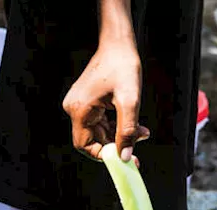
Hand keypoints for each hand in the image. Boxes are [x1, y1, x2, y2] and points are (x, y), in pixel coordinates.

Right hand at [62, 42, 149, 162]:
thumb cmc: (123, 66)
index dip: (105, 155)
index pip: (85, 146)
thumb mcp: (130, 101)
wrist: (117, 43)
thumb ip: (127, 130)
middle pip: (93, 140)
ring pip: (99, 132)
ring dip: (120, 134)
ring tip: (141, 130)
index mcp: (80, 110)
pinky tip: (133, 122)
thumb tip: (125, 156)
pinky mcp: (86, 101)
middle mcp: (74, 108)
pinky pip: (100, 121)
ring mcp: (79, 104)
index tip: (125, 159)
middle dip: (117, 143)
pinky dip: (116, 124)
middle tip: (139, 141)